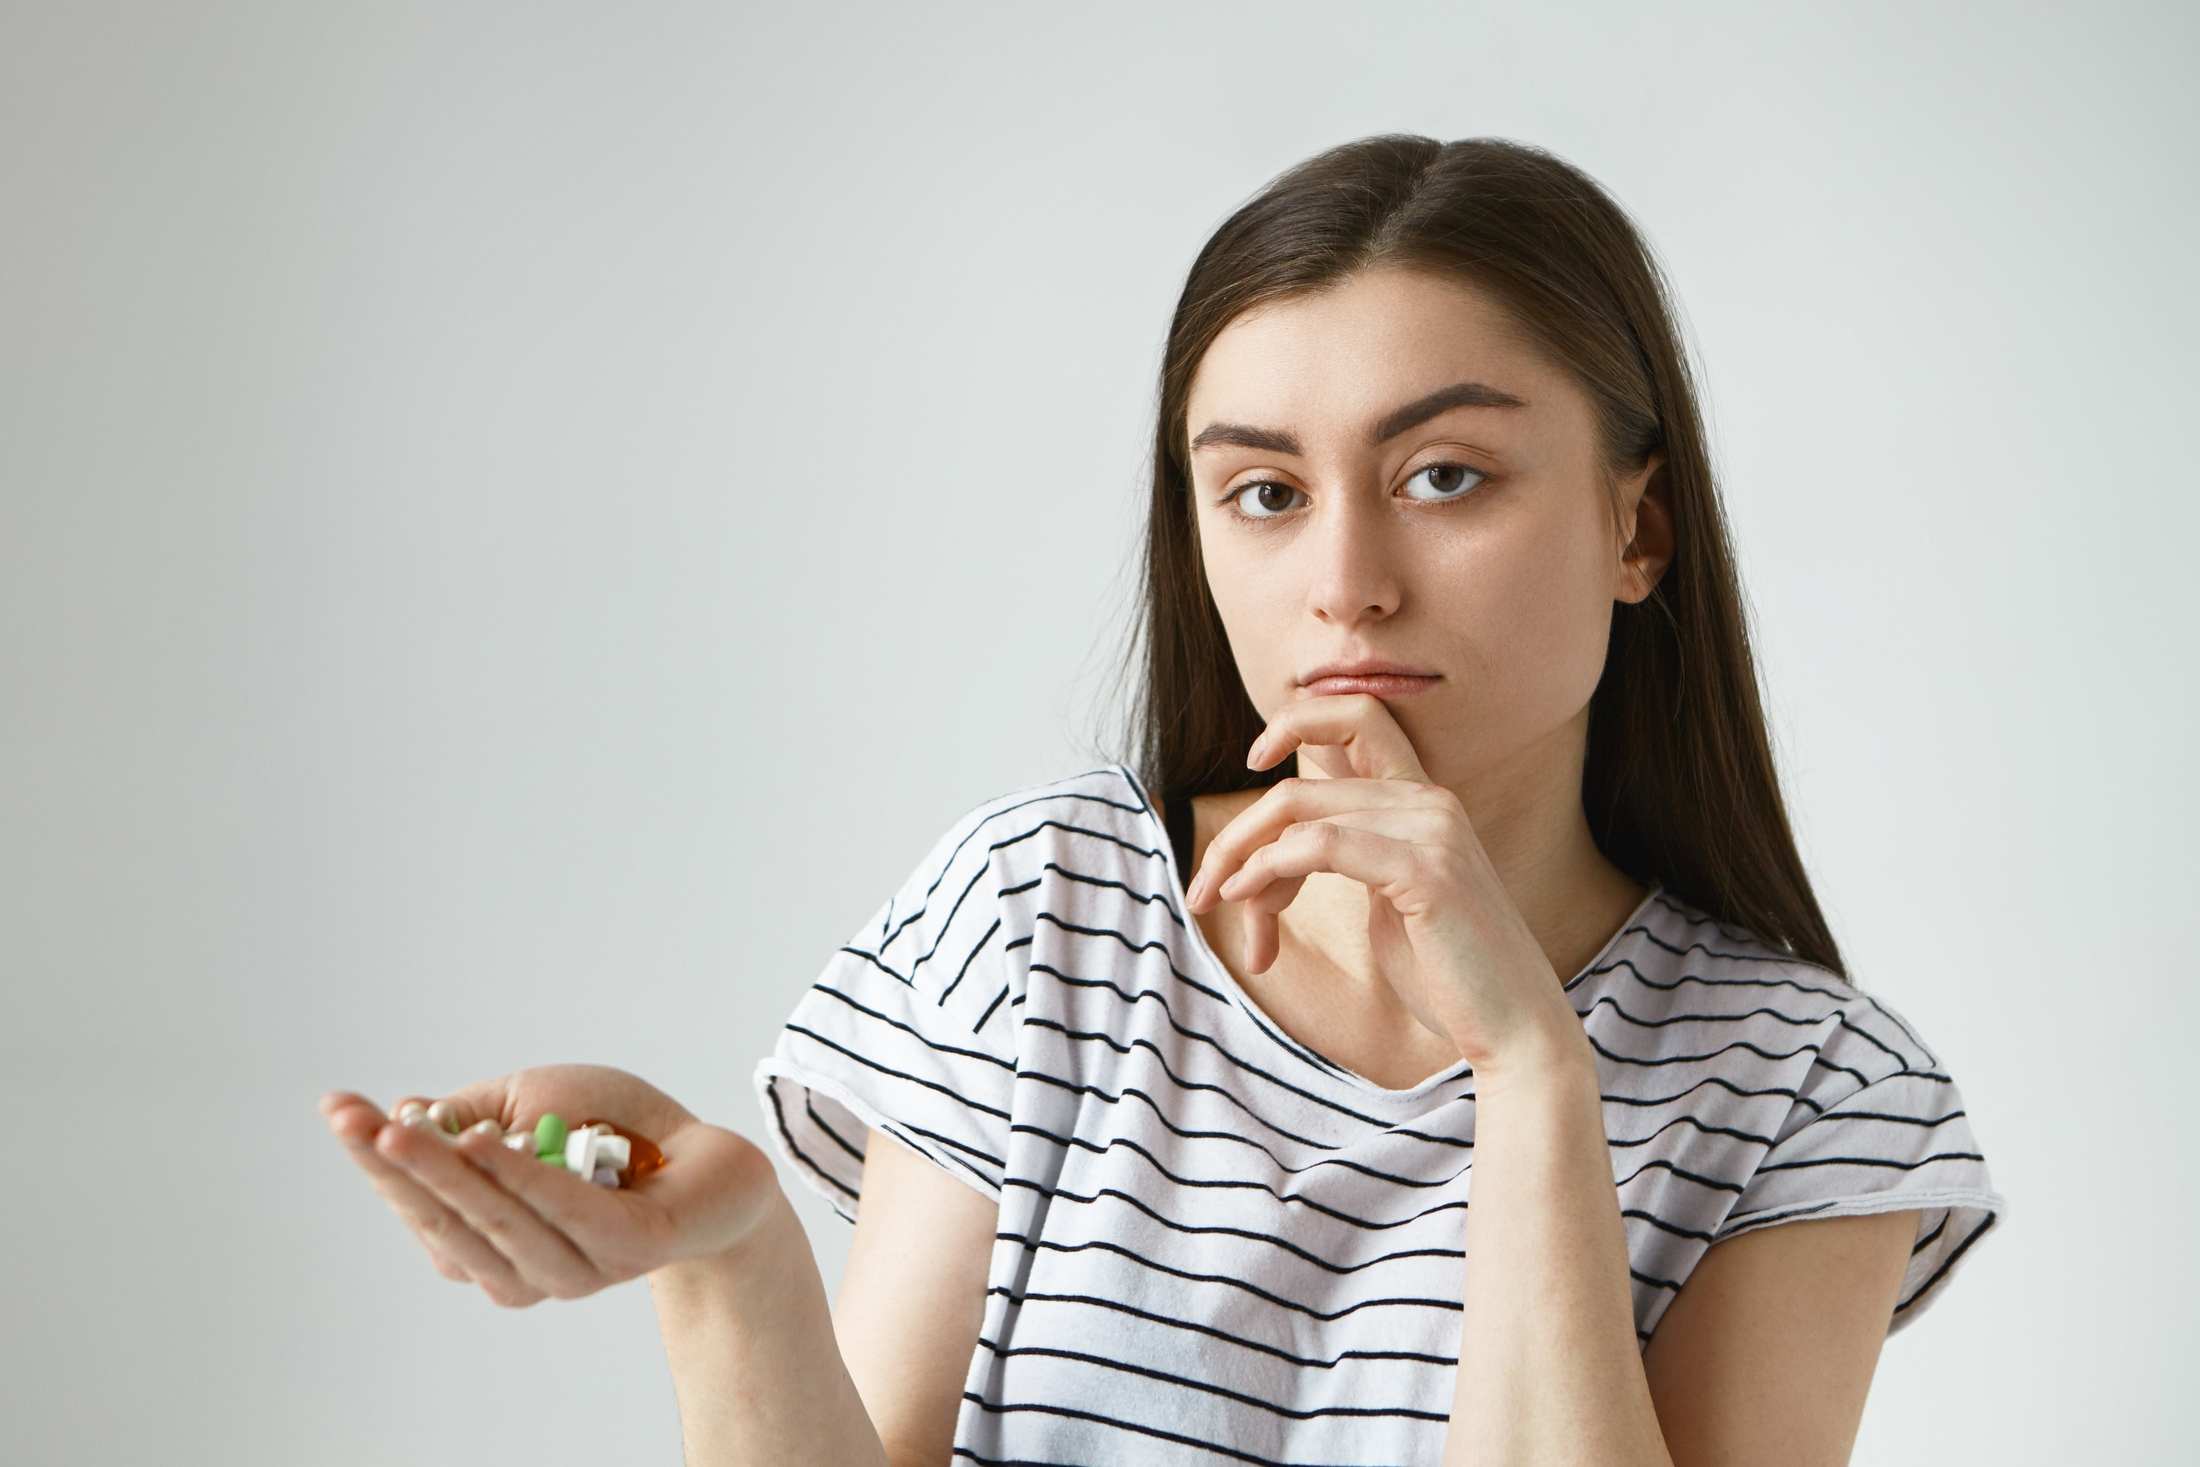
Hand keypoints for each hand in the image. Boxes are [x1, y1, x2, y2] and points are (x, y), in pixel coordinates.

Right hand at [319, 1063, 779, 1307]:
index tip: (337, 1108)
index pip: (420, 1210)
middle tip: (359, 1119)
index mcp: (490, 1244)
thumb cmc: (613, 1133)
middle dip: (397, 1170)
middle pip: (447, 1223)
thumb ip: (469, 1117)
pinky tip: (487, 1145)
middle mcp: (524, 1270)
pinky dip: (524, 1180)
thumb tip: (405, 1112)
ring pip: (499, 1223)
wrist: (716, 1163)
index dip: (376, 1163)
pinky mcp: (628, 1249)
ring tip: (408, 1131)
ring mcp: (577, 1268)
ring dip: (449, 1175)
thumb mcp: (529, 1106)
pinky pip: (568, 1216)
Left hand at [1181, 691, 1587, 1078]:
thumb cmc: (1448, 975)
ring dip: (1243, 861)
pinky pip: (1320, 845)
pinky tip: (1247, 899)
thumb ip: (1349, 858)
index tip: (1254, 760)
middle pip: (1300, 787)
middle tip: (1203, 890)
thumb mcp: (1387, 902)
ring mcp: (1432, 830)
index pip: (1358, 716)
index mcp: (1423, 801)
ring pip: (1298, 812)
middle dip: (1238, 837)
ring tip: (1219, 906)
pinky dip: (1269, 868)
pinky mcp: (1427, 870)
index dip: (1298, 720)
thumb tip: (1280, 847)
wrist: (1515, 1029)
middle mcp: (1430, 800)